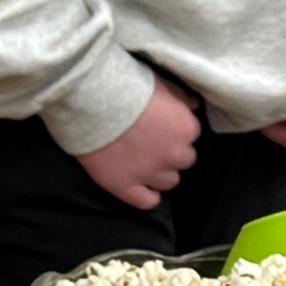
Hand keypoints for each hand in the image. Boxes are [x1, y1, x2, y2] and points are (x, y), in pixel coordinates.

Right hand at [72, 77, 204, 215]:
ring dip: (160, 173)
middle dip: (171, 153)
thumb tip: (194, 106)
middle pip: (184, 161)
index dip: (176, 131)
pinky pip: (147, 202)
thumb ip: (180, 97)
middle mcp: (175, 155)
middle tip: (153, 143)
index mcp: (186, 129)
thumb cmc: (128, 85)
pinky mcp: (125, 186)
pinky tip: (140, 187)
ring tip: (143, 162)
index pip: (191, 135)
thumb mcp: (160, 83)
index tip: (162, 125)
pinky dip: (147, 196)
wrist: (92, 100)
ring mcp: (150, 173)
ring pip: (169, 182)